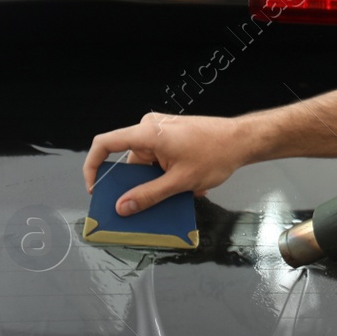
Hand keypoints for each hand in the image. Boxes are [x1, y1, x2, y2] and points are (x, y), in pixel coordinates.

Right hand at [82, 112, 251, 214]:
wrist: (243, 140)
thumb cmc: (217, 153)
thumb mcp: (180, 181)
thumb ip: (148, 195)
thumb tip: (123, 207)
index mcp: (147, 133)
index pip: (104, 144)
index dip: (93, 166)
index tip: (96, 188)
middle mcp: (150, 129)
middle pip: (127, 159)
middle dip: (133, 184)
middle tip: (135, 206)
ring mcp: (162, 132)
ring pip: (145, 163)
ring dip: (155, 182)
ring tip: (173, 195)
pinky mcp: (171, 138)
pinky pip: (157, 160)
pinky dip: (165, 175)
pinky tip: (184, 186)